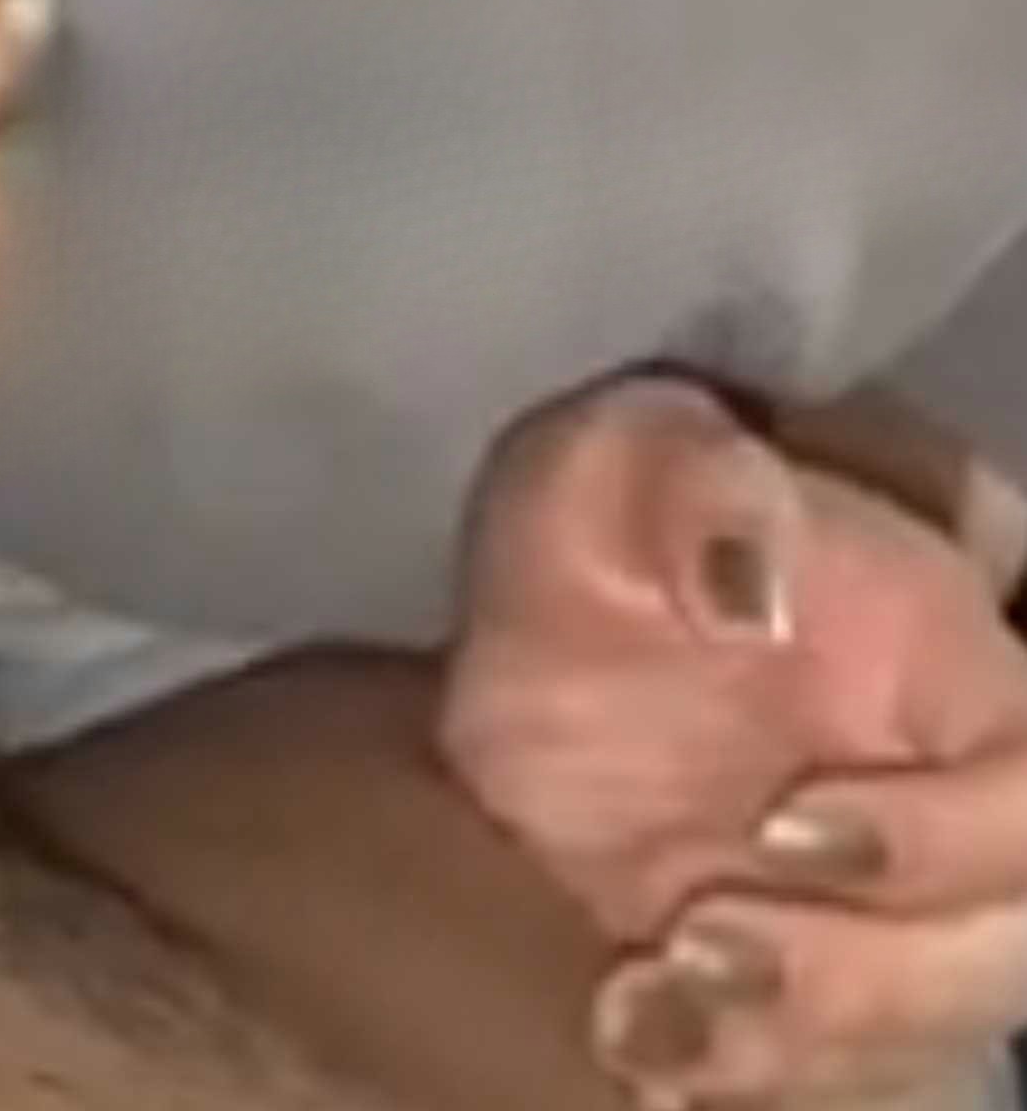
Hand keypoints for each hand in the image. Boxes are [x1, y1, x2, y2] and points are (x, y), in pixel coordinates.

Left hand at [440, 374, 1026, 1100]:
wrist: (534, 662)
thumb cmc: (605, 528)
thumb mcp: (614, 463)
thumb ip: (695, 487)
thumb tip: (759, 584)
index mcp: (942, 639)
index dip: (948, 838)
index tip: (780, 828)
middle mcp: (961, 781)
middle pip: (1013, 934)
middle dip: (871, 974)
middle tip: (692, 941)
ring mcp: (916, 897)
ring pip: (941, 1022)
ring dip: (802, 1040)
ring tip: (641, 1004)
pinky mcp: (848, 990)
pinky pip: (845, 1076)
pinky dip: (744, 1076)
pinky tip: (643, 1051)